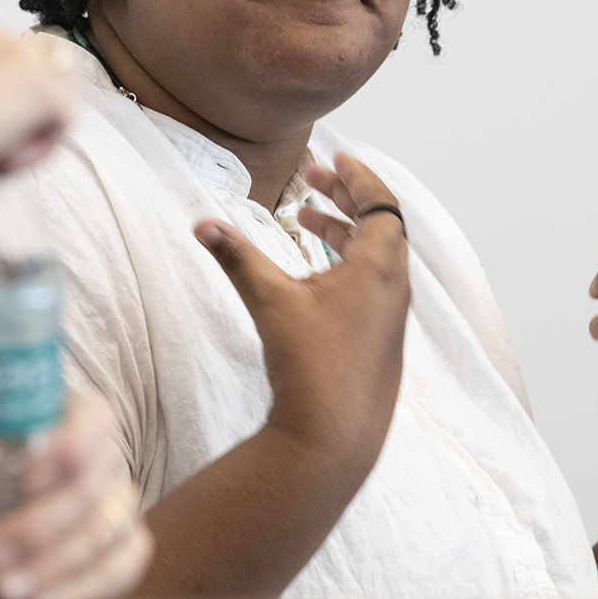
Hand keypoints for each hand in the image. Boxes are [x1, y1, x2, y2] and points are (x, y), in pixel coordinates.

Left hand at [0, 393, 152, 598]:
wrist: (8, 499)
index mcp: (75, 415)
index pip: (94, 421)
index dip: (70, 445)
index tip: (26, 476)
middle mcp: (107, 458)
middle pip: (91, 488)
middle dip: (39, 529)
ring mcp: (121, 505)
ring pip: (104, 535)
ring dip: (53, 568)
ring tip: (3, 593)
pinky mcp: (127, 549)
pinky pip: (118, 574)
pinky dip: (79, 594)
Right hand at [195, 153, 409, 461]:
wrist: (334, 439)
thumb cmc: (311, 365)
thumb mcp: (269, 300)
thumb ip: (237, 256)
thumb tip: (202, 223)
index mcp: (380, 267)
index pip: (381, 202)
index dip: (358, 176)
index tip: (334, 159)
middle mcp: (395, 289)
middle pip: (380, 225)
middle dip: (346, 197)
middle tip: (312, 181)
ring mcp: (391, 319)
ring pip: (375, 257)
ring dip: (344, 232)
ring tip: (305, 221)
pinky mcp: (380, 343)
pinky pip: (371, 285)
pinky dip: (348, 263)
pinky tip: (312, 276)